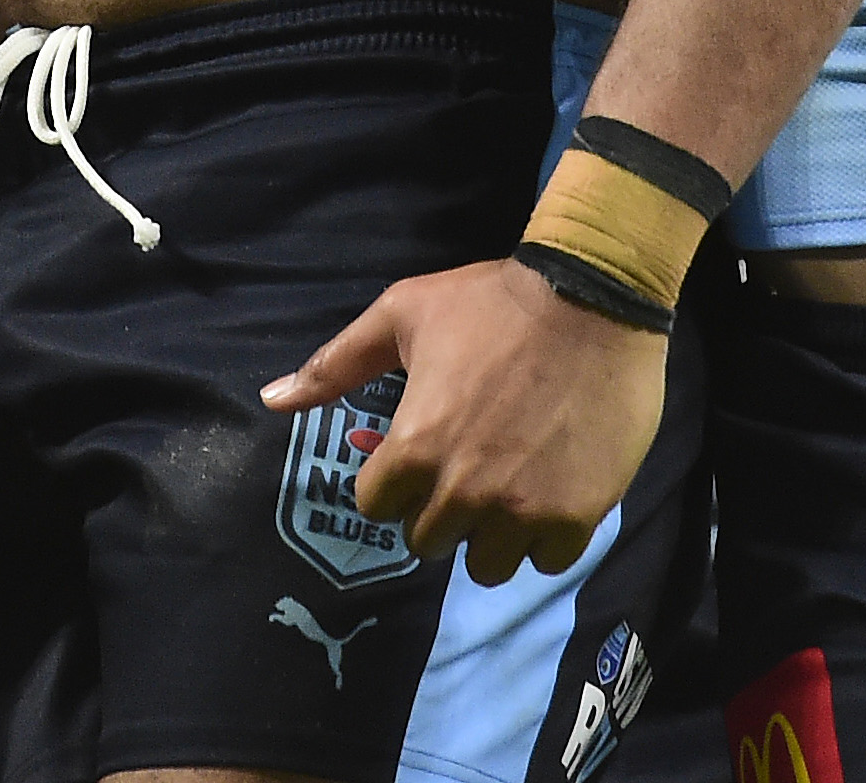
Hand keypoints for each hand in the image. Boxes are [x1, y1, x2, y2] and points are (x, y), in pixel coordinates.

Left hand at [261, 258, 670, 586]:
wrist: (592, 298)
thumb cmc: (490, 303)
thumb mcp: (402, 315)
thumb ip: (336, 364)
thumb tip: (273, 399)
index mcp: (415, 448)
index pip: (375, 506)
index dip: (391, 482)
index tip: (415, 458)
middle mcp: (463, 492)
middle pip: (427, 542)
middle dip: (437, 511)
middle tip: (464, 469)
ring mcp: (523, 510)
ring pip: (485, 565)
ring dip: (488, 535)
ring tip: (505, 490)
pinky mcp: (577, 516)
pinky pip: (545, 561)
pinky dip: (544, 538)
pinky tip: (548, 495)